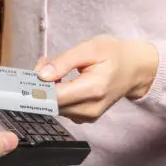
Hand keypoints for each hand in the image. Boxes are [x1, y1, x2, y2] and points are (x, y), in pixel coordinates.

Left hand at [35, 35, 158, 122]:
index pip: (54, 97)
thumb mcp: (90, 48)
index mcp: (93, 89)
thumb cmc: (115, 54)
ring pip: (55, 107)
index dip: (37, 87)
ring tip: (55, 68)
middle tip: (45, 63)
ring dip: (48, 90)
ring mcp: (89, 116)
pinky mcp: (86, 118)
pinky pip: (63, 109)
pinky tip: (62, 80)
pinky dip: (57, 95)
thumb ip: (64, 62)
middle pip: (52, 104)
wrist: (135, 68)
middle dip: (41, 85)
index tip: (30, 74)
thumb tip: (42, 76)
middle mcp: (90, 108)